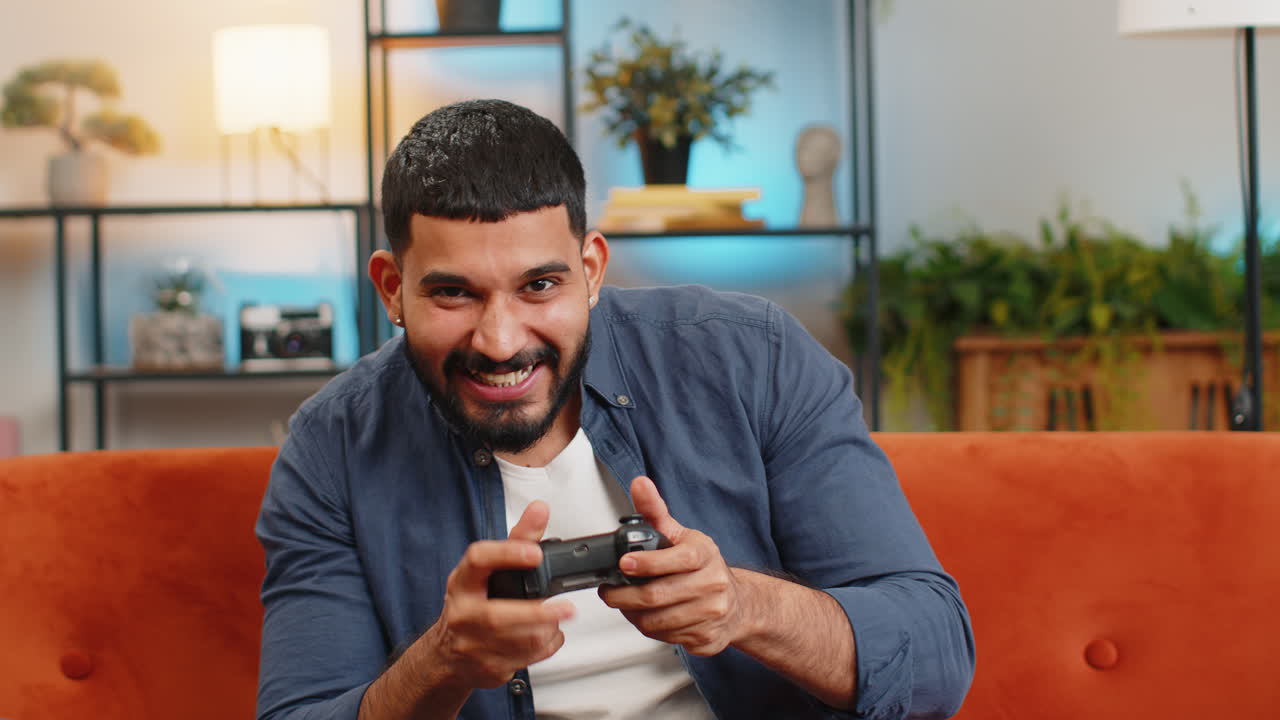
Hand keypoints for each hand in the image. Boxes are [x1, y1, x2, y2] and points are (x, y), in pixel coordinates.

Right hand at [423, 501, 574, 688]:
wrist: (447, 655)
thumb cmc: (470, 605)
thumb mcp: (486, 570)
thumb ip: (517, 539)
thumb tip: (539, 509)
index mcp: (462, 582)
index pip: (478, 560)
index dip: (506, 554)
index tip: (535, 553)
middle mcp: (464, 614)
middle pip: (499, 615)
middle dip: (537, 613)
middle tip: (566, 607)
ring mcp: (474, 645)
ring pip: (520, 641)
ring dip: (547, 629)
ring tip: (556, 617)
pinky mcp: (489, 668)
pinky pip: (528, 658)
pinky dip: (547, 646)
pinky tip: (549, 635)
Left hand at [599, 476, 752, 655]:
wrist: (737, 604)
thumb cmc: (703, 567)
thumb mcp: (681, 536)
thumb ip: (655, 511)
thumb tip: (640, 484)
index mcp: (705, 554)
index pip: (676, 559)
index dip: (647, 563)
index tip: (625, 564)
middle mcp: (713, 584)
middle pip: (658, 595)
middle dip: (624, 596)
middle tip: (609, 592)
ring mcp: (712, 613)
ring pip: (658, 620)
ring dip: (634, 615)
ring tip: (627, 604)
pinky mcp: (707, 638)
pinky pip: (666, 638)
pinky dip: (650, 629)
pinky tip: (649, 617)